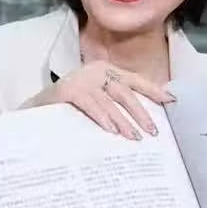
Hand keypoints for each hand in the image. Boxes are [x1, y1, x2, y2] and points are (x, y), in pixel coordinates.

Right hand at [21, 60, 174, 139]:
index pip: (135, 80)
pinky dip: (102, 117)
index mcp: (106, 70)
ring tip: (134, 137)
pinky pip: (90, 104)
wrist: (35, 110)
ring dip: (124, 121)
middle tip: (153, 132)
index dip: (153, 90)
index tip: (171, 101)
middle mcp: (95, 70)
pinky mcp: (67, 90)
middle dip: (141, 113)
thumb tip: (144, 122)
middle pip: (125, 91)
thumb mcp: (96, 102)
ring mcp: (81, 78)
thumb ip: (115, 104)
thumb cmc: (70, 108)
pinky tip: (111, 131)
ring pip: (109, 101)